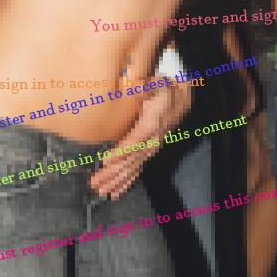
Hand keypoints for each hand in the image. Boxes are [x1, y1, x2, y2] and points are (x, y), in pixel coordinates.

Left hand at [90, 80, 190, 200]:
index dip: (121, 152)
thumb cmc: (164, 90)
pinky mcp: (148, 152)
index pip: (135, 141)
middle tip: (96, 183)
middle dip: (113, 173)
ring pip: (132, 168)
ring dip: (116, 181)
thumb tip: (140, 86)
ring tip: (101, 191)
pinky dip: (126, 182)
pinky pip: (137, 170)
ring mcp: (150, 149)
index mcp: (151, 124)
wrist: (181, 98)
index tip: (106, 161)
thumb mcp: (158, 84)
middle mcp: (151, 141)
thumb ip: (147, 87)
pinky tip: (116, 192)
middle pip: (131, 160)